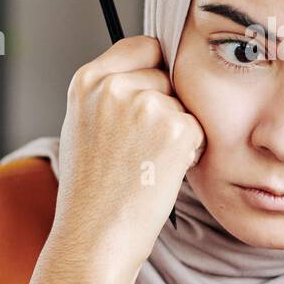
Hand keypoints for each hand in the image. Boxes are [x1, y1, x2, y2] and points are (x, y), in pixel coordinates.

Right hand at [25, 36, 203, 283]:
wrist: (94, 236)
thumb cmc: (91, 192)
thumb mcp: (84, 126)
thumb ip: (112, 93)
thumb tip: (156, 70)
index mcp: (88, 81)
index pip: (143, 47)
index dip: (155, 71)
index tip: (153, 95)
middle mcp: (115, 86)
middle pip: (168, 76)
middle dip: (167, 106)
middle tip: (140, 148)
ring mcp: (146, 105)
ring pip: (184, 104)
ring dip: (178, 131)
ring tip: (146, 164)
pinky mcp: (176, 129)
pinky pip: (199, 128)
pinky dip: (189, 152)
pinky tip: (161, 173)